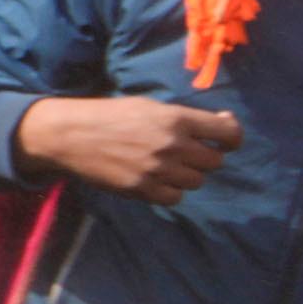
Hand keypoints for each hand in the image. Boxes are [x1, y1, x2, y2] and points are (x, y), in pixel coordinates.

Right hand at [15, 95, 244, 204]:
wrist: (70, 135)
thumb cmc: (110, 115)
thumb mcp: (149, 106)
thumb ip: (185, 118)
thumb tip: (224, 124)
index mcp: (176, 119)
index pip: (227, 134)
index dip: (232, 138)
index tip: (225, 141)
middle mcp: (172, 145)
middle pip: (214, 161)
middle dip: (204, 157)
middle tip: (186, 153)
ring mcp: (158, 170)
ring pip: (196, 181)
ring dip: (186, 175)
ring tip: (166, 166)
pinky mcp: (143, 189)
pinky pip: (175, 198)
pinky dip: (169, 190)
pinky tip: (155, 180)